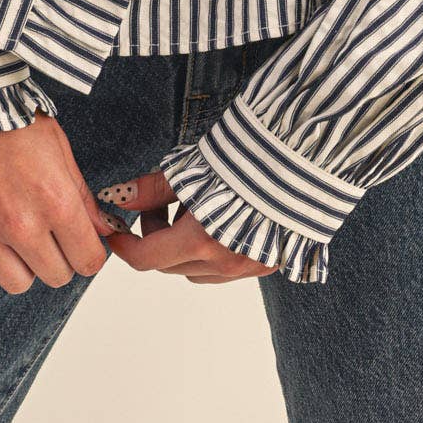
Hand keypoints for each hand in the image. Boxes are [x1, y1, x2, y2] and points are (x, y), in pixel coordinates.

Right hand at [0, 114, 126, 294]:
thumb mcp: (58, 146)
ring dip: (22, 265)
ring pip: (16, 283)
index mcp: (56, 200)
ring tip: (17, 236)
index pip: (88, 262)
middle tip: (49, 234)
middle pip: (56, 276)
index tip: (80, 240)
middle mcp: (21, 223)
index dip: (88, 252)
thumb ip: (81, 194)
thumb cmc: (12, 117)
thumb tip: (104, 229)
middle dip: (59, 259)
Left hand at [99, 170, 274, 282]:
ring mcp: (252, 266)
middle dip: (157, 238)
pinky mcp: (272, 262)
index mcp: (202, 241)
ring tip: (196, 207)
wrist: (305, 152)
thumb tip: (119, 197)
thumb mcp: (191, 168)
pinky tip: (221, 217)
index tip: (117, 230)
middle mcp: (227, 261)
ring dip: (186, 247)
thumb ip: (152, 189)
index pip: (147, 259)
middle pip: (171, 265)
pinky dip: (214, 250)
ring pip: (200, 270)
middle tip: (159, 205)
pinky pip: (228, 268)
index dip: (125, 245)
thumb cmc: (248, 154)